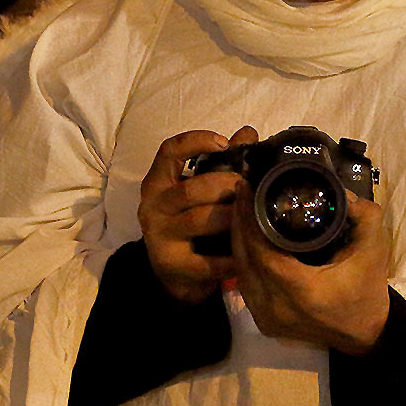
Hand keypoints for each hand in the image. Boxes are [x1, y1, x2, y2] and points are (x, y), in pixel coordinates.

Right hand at [137, 126, 258, 303]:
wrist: (174, 272)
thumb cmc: (190, 222)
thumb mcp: (199, 191)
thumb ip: (221, 162)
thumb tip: (248, 133)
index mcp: (159, 182)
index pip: (168, 152)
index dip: (195, 142)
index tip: (224, 142)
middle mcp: (153, 206)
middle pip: (191, 189)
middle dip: (226, 186)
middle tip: (250, 188)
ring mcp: (159, 235)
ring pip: (199, 220)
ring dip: (231, 217)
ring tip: (252, 217)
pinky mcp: (171, 264)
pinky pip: (206, 260)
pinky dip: (229, 257)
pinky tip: (246, 254)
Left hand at [232, 184, 391, 354]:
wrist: (365, 334)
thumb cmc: (368, 290)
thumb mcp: (374, 248)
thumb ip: (363, 214)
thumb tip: (338, 190)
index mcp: (303, 291)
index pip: (263, 253)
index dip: (250, 221)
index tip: (248, 191)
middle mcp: (278, 309)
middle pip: (244, 260)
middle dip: (240, 224)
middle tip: (242, 193)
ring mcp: (267, 319)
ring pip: (240, 273)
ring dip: (239, 241)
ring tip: (242, 210)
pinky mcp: (263, 323)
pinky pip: (245, 286)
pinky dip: (244, 260)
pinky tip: (247, 239)